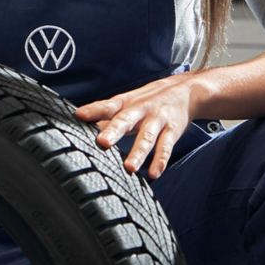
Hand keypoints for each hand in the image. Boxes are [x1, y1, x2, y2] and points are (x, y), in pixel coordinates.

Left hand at [74, 74, 205, 179]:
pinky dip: (160, 161)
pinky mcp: (172, 130)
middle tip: (102, 143)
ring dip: (138, 152)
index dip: (93, 110)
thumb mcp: (127, 103)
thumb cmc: (148, 100)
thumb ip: (106, 116)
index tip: (79, 115)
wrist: (185, 91)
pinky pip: (166, 147)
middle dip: (114, 131)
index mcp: (126, 103)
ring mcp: (157, 120)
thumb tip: (80, 127)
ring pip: (147, 137)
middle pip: (126, 120)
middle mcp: (140, 110)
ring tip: (129, 168)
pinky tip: (154, 174)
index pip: (107, 106)